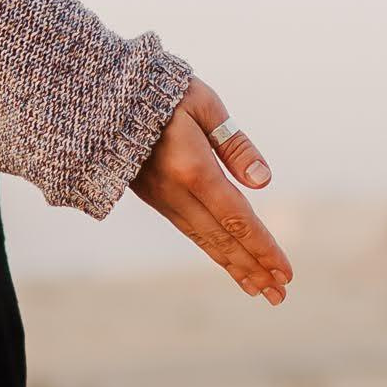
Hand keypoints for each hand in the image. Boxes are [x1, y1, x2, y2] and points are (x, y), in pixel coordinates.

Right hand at [129, 78, 292, 304]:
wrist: (100, 96)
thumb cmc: (160, 90)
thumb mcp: (203, 103)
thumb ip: (234, 144)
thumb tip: (263, 181)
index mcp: (192, 168)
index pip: (237, 217)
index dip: (262, 247)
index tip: (286, 272)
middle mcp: (175, 191)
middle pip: (222, 239)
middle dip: (254, 269)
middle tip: (280, 296)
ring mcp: (161, 198)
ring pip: (205, 241)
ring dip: (235, 267)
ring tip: (260, 290)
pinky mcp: (154, 198)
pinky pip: (190, 231)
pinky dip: (213, 251)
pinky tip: (229, 263)